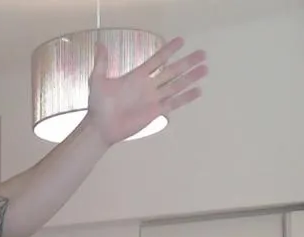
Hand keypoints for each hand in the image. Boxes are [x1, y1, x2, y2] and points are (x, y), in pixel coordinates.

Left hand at [82, 36, 207, 143]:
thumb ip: (101, 63)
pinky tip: (198, 90)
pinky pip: (173, 103)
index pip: (157, 60)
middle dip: (187, 62)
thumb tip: (100, 44)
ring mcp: (153, 99)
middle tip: (202, 53)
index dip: (168, 50)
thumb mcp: (97, 81)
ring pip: (176, 85)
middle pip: (172, 71)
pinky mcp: (155, 112)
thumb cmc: (98, 105)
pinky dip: (186, 98)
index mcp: (137, 76)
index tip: (181, 41)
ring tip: (205, 68)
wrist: (100, 127)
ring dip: (191, 77)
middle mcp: (148, 86)